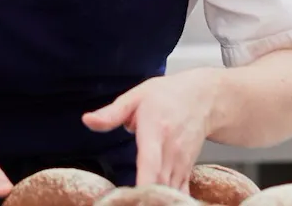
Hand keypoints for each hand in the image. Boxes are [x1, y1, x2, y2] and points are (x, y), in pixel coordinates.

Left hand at [82, 70, 221, 190]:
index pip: (150, 160)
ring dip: (156, 201)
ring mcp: (181, 162)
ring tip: (139, 203)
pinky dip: (170, 202)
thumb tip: (87, 120)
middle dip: (145, 198)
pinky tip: (157, 203)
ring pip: (170, 191)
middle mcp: (171, 150)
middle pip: (160, 183)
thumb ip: (111, 113)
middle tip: (129, 202)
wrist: (203, 98)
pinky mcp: (187, 170)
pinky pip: (181, 193)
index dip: (144, 181)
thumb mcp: (136, 96)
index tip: (134, 195)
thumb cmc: (167, 96)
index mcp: (155, 130)